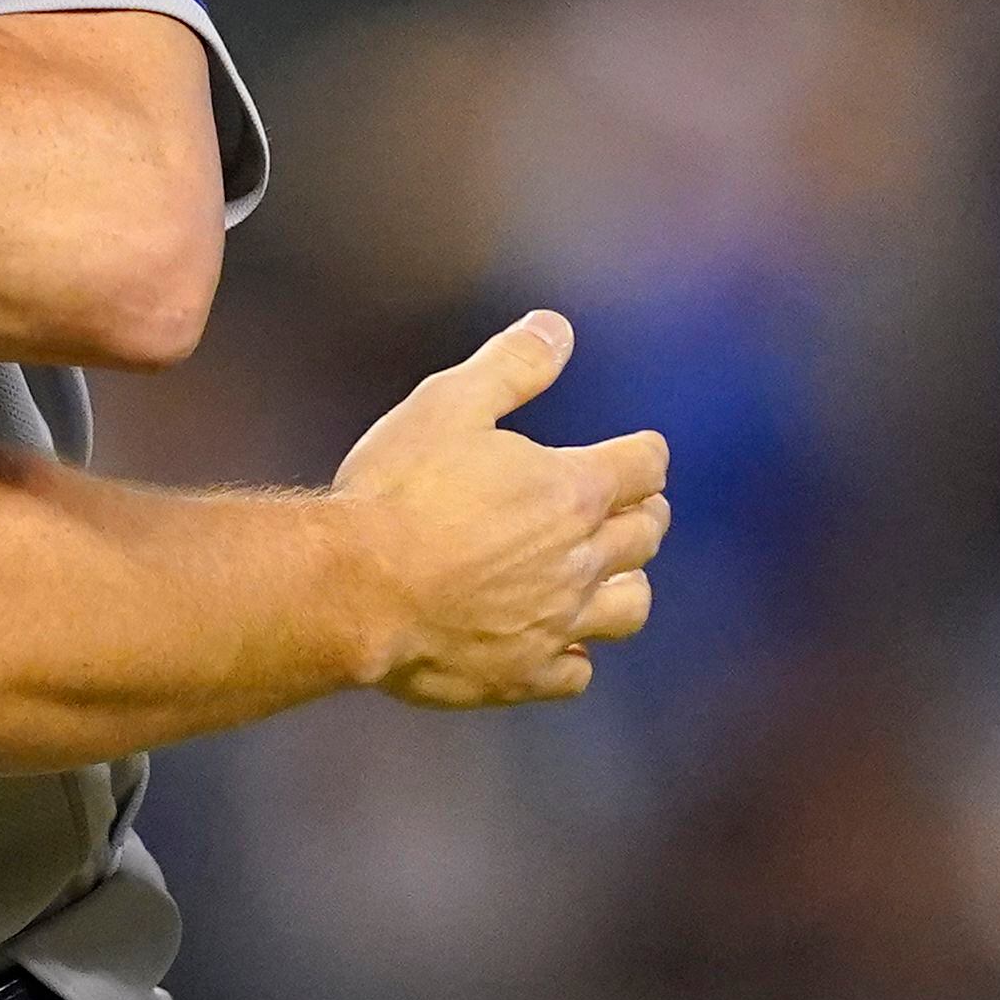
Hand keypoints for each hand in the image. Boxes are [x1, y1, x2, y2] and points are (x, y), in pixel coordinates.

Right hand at [330, 311, 668, 709]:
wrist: (354, 590)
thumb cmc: (398, 491)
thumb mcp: (448, 404)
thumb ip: (511, 366)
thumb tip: (558, 328)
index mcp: (571, 490)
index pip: (644, 466)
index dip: (644, 454)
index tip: (639, 452)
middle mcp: (580, 559)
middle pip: (646, 535)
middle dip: (643, 513)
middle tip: (629, 506)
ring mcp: (556, 622)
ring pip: (629, 607)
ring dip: (626, 584)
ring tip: (607, 574)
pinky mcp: (524, 672)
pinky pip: (576, 671)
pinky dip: (575, 654)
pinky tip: (557, 643)